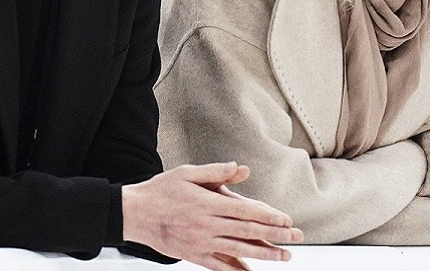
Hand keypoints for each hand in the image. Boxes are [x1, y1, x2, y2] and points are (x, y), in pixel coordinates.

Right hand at [122, 162, 303, 270]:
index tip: (286, 220)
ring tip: (283, 256)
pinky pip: (218, 266)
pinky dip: (235, 270)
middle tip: (295, 239)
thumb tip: (241, 168)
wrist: (134, 214)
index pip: (244, 210)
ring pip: (238, 251)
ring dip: (263, 254)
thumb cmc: (162, 190)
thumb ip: (216, 172)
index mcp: (208, 203)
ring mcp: (201, 243)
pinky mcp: (193, 255)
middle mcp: (207, 225)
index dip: (267, 216)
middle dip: (274, 236)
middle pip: (246, 231)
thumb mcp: (187, 173)